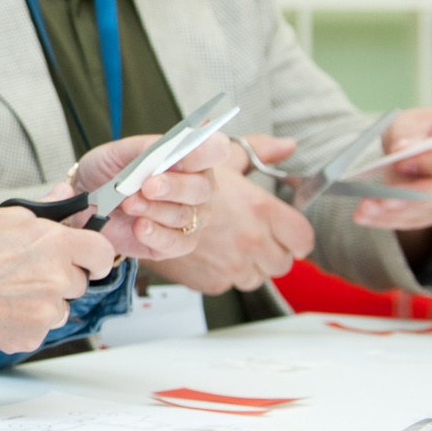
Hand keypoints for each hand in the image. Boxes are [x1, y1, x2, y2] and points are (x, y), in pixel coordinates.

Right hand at [0, 211, 117, 354]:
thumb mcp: (4, 217)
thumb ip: (46, 211)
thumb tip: (68, 197)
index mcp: (53, 244)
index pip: (102, 252)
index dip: (94, 255)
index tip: (88, 259)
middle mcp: (55, 280)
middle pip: (79, 282)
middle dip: (60, 276)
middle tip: (25, 270)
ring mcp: (44, 313)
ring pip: (59, 307)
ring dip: (42, 301)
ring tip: (6, 290)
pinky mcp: (29, 337)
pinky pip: (39, 329)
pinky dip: (24, 321)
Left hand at [62, 130, 232, 263]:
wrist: (86, 201)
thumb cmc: (109, 172)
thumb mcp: (117, 152)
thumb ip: (145, 149)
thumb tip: (166, 148)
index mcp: (192, 158)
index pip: (216, 150)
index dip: (203, 153)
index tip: (178, 157)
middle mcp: (198, 188)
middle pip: (202, 188)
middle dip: (174, 187)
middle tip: (147, 186)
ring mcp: (191, 218)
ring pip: (185, 216)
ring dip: (154, 210)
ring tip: (128, 204)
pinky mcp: (176, 244)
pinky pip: (177, 243)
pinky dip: (156, 235)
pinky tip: (139, 227)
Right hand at [146, 136, 315, 293]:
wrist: (130, 208)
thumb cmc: (175, 178)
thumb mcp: (220, 159)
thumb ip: (258, 151)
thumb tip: (287, 145)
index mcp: (259, 208)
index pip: (301, 236)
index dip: (295, 236)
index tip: (286, 232)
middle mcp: (249, 240)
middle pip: (282, 262)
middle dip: (271, 252)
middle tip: (253, 238)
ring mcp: (230, 265)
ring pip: (255, 277)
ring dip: (244, 264)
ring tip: (226, 246)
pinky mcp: (210, 282)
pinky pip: (227, 285)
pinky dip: (219, 272)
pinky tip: (207, 255)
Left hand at [352, 108, 431, 229]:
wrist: (431, 142)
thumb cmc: (426, 128)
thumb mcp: (413, 120)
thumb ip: (408, 135)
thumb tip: (403, 152)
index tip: (399, 164)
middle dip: (411, 198)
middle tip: (377, 201)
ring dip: (399, 214)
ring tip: (366, 210)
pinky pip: (427, 220)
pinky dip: (398, 219)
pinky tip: (373, 218)